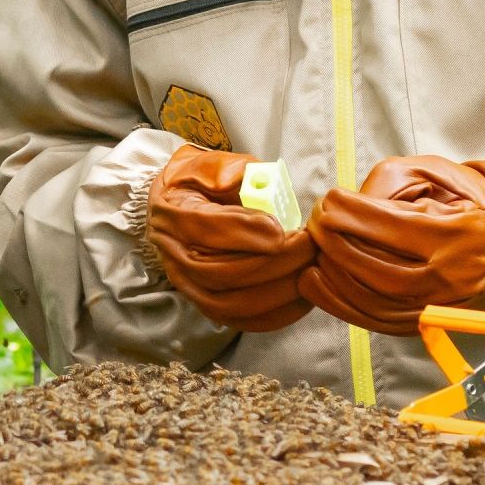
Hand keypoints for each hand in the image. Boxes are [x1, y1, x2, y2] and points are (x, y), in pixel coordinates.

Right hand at [146, 145, 316, 330]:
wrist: (178, 210)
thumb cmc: (200, 184)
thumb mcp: (207, 164)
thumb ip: (227, 169)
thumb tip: (247, 179)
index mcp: (173, 214)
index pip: (204, 228)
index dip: (244, 232)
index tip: (282, 229)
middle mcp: (174, 255)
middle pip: (221, 272)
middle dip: (273, 263)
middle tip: (310, 247)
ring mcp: (189, 286)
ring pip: (232, 303)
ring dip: (279, 291)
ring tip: (311, 268)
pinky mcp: (207, 305)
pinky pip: (242, 321)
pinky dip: (276, 314)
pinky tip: (304, 296)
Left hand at [298, 155, 484, 334]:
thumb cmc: (456, 196)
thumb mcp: (426, 175)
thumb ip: (385, 190)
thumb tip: (341, 215)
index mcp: (461, 232)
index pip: (397, 227)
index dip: (354, 214)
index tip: (327, 201)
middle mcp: (453, 276)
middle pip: (383, 270)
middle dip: (338, 245)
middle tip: (315, 223)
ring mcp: (439, 304)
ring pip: (377, 300)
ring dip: (334, 276)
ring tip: (313, 250)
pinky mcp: (424, 320)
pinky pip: (377, 320)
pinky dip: (340, 303)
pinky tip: (316, 282)